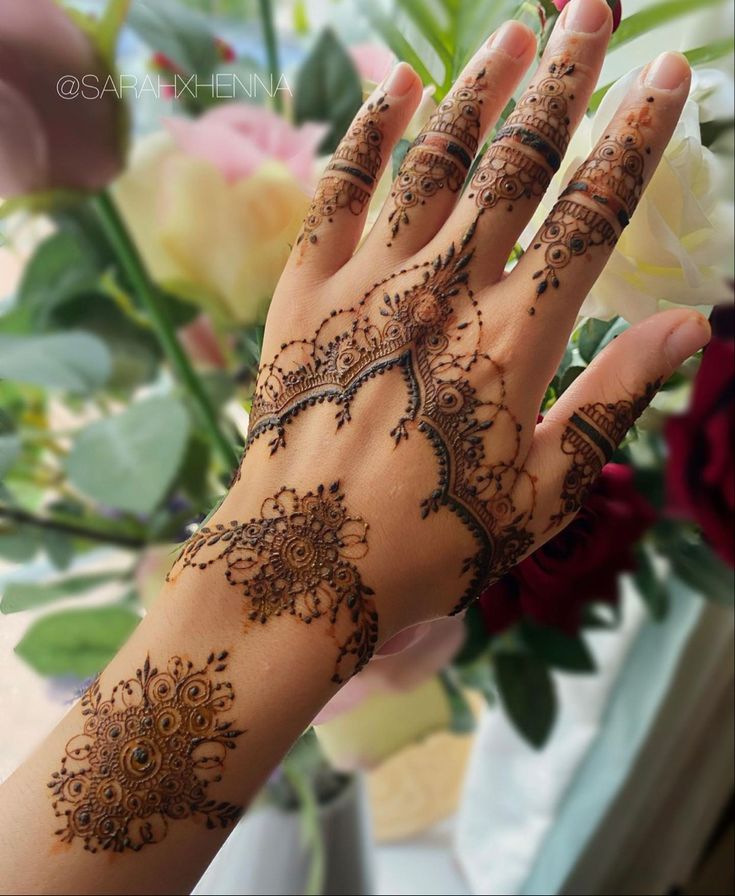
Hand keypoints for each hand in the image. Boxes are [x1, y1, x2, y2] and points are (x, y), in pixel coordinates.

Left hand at [169, 0, 708, 683]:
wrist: (303, 564)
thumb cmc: (433, 541)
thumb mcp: (544, 492)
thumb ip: (614, 400)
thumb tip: (689, 326)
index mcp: (512, 339)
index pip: (591, 214)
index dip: (635, 139)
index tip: (667, 75)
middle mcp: (442, 290)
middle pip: (516, 162)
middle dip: (563, 79)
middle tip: (592, 8)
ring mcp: (365, 285)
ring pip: (433, 162)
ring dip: (477, 89)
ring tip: (515, 32)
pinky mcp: (303, 294)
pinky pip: (335, 193)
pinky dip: (365, 133)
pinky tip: (395, 85)